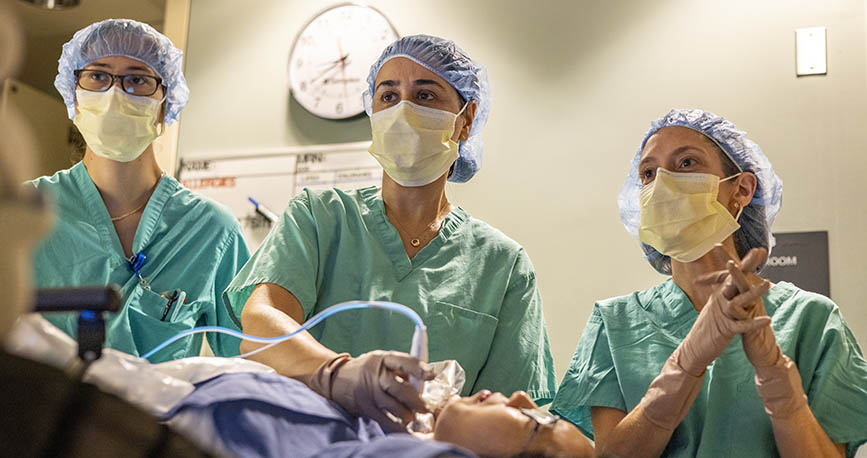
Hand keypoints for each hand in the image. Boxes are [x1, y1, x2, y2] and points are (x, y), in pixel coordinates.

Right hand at [308, 350, 433, 431]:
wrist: (337, 379)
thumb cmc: (367, 369)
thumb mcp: (382, 362)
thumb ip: (401, 370)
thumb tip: (423, 384)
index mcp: (383, 359)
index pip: (404, 361)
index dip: (419, 368)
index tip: (432, 375)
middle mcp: (376, 374)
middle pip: (399, 388)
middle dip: (416, 400)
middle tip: (426, 408)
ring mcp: (369, 392)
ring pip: (393, 406)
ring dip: (407, 414)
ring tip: (414, 417)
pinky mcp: (366, 407)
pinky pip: (384, 419)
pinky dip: (397, 426)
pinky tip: (405, 428)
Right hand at [676, 246, 771, 375]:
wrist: (694, 348)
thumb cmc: (708, 328)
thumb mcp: (717, 308)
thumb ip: (726, 295)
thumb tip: (734, 284)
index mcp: (720, 294)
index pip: (733, 275)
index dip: (745, 262)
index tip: (757, 250)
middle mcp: (720, 300)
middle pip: (734, 280)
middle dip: (746, 266)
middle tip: (758, 252)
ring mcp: (723, 314)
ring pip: (739, 301)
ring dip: (754, 293)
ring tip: (768, 284)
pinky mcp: (725, 329)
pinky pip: (742, 325)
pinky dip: (754, 323)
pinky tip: (767, 319)